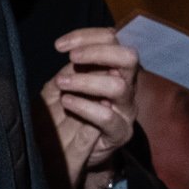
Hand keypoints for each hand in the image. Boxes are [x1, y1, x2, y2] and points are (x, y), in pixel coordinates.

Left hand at [40, 28, 139, 188]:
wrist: (72, 151)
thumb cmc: (68, 111)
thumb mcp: (64, 84)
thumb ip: (71, 68)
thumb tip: (71, 49)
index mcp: (114, 68)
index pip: (113, 39)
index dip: (87, 36)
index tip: (60, 46)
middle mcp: (126, 85)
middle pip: (129, 57)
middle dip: (98, 53)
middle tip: (71, 58)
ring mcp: (126, 109)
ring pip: (119, 86)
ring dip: (87, 81)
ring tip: (63, 84)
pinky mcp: (121, 132)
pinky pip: (107, 117)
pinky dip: (84, 107)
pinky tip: (67, 102)